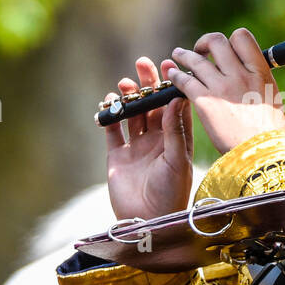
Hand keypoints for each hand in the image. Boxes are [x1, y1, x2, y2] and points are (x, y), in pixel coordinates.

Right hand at [101, 56, 194, 222]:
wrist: (147, 221)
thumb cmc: (170, 193)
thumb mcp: (177, 160)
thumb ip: (174, 130)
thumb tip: (176, 99)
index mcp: (177, 140)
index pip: (175, 107)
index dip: (172, 86)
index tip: (170, 66)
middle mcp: (158, 142)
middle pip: (152, 106)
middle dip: (148, 84)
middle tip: (143, 63)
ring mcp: (137, 149)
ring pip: (132, 115)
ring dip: (129, 97)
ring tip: (125, 82)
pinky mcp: (117, 157)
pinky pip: (112, 131)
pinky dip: (109, 116)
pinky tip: (108, 102)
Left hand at [164, 28, 284, 153]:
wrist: (260, 153)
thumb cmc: (269, 131)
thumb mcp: (271, 97)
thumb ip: (258, 80)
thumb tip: (250, 73)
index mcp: (259, 71)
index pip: (242, 37)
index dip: (230, 40)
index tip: (224, 50)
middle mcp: (240, 74)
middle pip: (216, 42)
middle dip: (205, 43)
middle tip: (200, 50)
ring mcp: (221, 87)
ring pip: (196, 59)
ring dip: (184, 55)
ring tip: (178, 55)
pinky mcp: (205, 101)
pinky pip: (185, 80)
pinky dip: (176, 76)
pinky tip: (173, 77)